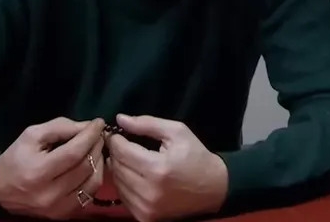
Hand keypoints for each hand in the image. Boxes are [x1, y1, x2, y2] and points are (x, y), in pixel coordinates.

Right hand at [0, 117, 106, 218]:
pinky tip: (93, 165)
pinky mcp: (64, 214)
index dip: (90, 135)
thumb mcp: (31, 135)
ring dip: (100, 161)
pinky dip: (95, 177)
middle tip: (98, 134)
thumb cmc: (15, 159)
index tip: (98, 123)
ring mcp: (58, 207)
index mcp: (37, 172)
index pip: (73, 152)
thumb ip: (60, 127)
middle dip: (96, 145)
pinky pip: (90, 195)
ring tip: (96, 148)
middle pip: (85, 166)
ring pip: (92, 181)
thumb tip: (87, 126)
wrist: (0, 192)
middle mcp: (49, 194)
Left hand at [105, 113, 228, 220]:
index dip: (115, 140)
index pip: (122, 151)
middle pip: (117, 168)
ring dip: (118, 169)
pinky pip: (124, 198)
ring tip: (128, 159)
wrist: (214, 188)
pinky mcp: (146, 217)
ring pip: (117, 184)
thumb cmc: (196, 156)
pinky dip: (124, 185)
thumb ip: (147, 123)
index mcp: (157, 168)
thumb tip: (120, 118)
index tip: (116, 134)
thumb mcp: (177, 132)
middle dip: (116, 153)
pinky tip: (134, 176)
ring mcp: (146, 207)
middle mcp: (149, 191)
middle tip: (121, 145)